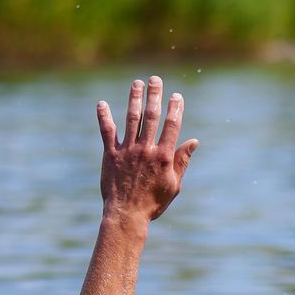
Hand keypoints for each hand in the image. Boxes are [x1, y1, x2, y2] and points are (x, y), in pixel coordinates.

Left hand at [96, 76, 198, 221]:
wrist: (127, 215)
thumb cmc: (153, 203)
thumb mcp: (174, 185)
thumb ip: (182, 161)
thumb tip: (193, 141)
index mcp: (163, 157)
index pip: (171, 126)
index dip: (175, 109)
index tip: (176, 96)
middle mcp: (146, 150)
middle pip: (152, 117)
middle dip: (154, 96)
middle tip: (155, 79)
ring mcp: (127, 151)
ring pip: (132, 119)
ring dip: (134, 99)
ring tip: (136, 83)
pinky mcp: (110, 155)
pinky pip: (107, 132)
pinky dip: (104, 117)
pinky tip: (101, 103)